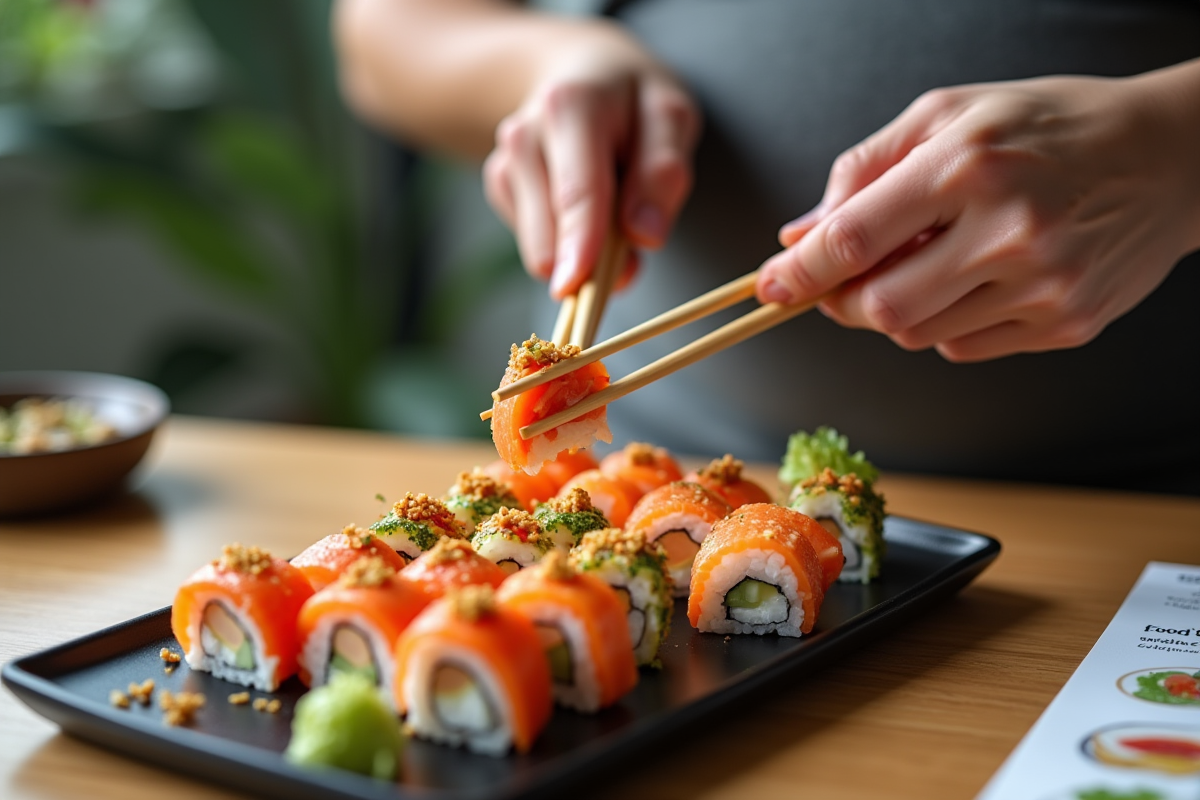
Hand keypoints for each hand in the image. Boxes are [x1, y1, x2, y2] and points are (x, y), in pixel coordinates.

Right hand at [482, 33, 700, 298]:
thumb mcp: (669, 117)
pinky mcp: (499, 188)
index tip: (574, 287)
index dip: (580, 246)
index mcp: (571, 107)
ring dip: (584, 251)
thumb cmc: (631, 100)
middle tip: (635, 238)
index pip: (578, 193)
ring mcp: (505, 163)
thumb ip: (664, 173)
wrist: (576, 71)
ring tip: (611, 202)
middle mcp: (524, 135)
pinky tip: (579, 200)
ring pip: (541, 249)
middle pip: (551, 233)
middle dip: (596, 261)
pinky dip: (566, 239)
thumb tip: (644, 237)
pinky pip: (537, 244)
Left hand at [756, 67, 1199, 361]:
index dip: (800, 271)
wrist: (1170, 158)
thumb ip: (864, 171)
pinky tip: (974, 280)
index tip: (768, 286)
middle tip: (842, 281)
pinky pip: (963, 348)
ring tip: (928, 262)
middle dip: (843, 302)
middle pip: (881, 308)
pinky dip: (945, 324)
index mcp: (969, 165)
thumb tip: (799, 234)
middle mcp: (1009, 230)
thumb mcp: (950, 114)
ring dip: (895, 310)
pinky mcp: (1066, 324)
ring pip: (917, 335)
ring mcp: (1044, 285)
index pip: (856, 237)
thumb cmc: (1047, 126)